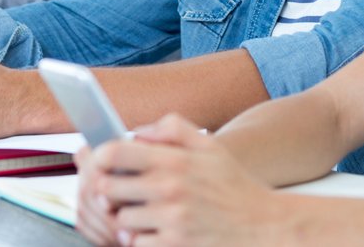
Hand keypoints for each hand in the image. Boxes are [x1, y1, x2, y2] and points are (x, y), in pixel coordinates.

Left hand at [85, 114, 282, 246]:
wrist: (264, 227)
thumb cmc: (233, 185)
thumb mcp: (209, 146)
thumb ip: (171, 128)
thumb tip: (136, 131)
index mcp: (174, 160)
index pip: (113, 153)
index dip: (99, 158)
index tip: (103, 164)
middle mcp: (170, 188)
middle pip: (107, 189)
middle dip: (108, 192)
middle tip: (117, 193)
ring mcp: (171, 220)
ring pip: (120, 220)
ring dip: (126, 219)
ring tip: (142, 215)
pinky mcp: (174, 246)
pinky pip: (136, 244)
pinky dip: (141, 241)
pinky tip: (154, 233)